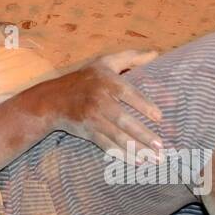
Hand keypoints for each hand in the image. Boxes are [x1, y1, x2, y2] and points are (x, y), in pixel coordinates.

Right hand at [46, 50, 163, 160]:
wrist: (53, 99)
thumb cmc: (85, 79)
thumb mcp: (104, 62)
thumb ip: (131, 57)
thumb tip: (156, 54)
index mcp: (106, 81)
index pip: (128, 93)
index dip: (144, 105)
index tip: (159, 117)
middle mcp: (98, 100)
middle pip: (123, 119)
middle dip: (143, 134)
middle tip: (160, 145)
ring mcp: (92, 118)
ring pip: (116, 135)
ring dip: (136, 148)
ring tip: (154, 158)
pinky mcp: (88, 131)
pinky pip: (106, 145)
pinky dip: (121, 154)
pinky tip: (136, 161)